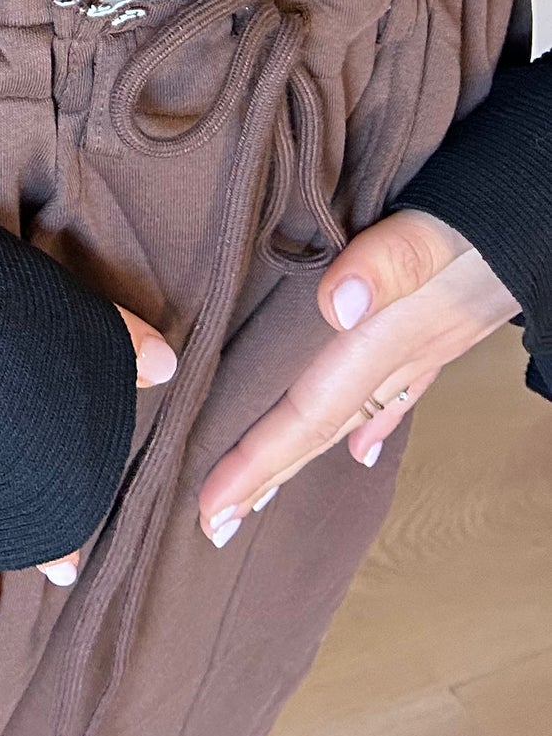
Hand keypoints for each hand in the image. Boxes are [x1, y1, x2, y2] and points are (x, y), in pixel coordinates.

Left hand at [195, 207, 521, 546]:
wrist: (542, 211)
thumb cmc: (490, 217)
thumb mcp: (438, 230)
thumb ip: (390, 261)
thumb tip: (338, 304)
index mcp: (392, 337)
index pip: (314, 411)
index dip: (263, 459)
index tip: (216, 508)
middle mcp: (407, 354)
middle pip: (326, 427)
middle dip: (271, 476)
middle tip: (218, 524)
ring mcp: (427, 347)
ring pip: (354, 415)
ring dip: (307, 452)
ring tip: (265, 491)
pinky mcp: (441, 328)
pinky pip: (395, 394)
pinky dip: (370, 425)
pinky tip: (360, 449)